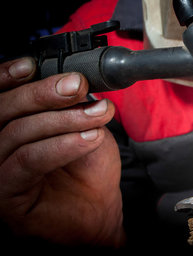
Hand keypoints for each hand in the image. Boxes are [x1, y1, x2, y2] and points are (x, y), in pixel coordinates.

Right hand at [0, 58, 124, 245]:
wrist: (100, 209)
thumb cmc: (87, 169)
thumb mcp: (82, 125)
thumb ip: (69, 104)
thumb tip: (70, 80)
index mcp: (9, 126)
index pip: (0, 97)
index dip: (7, 77)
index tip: (32, 66)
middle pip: (4, 110)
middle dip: (43, 93)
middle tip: (77, 86)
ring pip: (18, 133)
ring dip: (63, 120)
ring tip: (98, 115)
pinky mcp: (6, 195)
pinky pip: (28, 160)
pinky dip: (61, 145)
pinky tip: (90, 138)